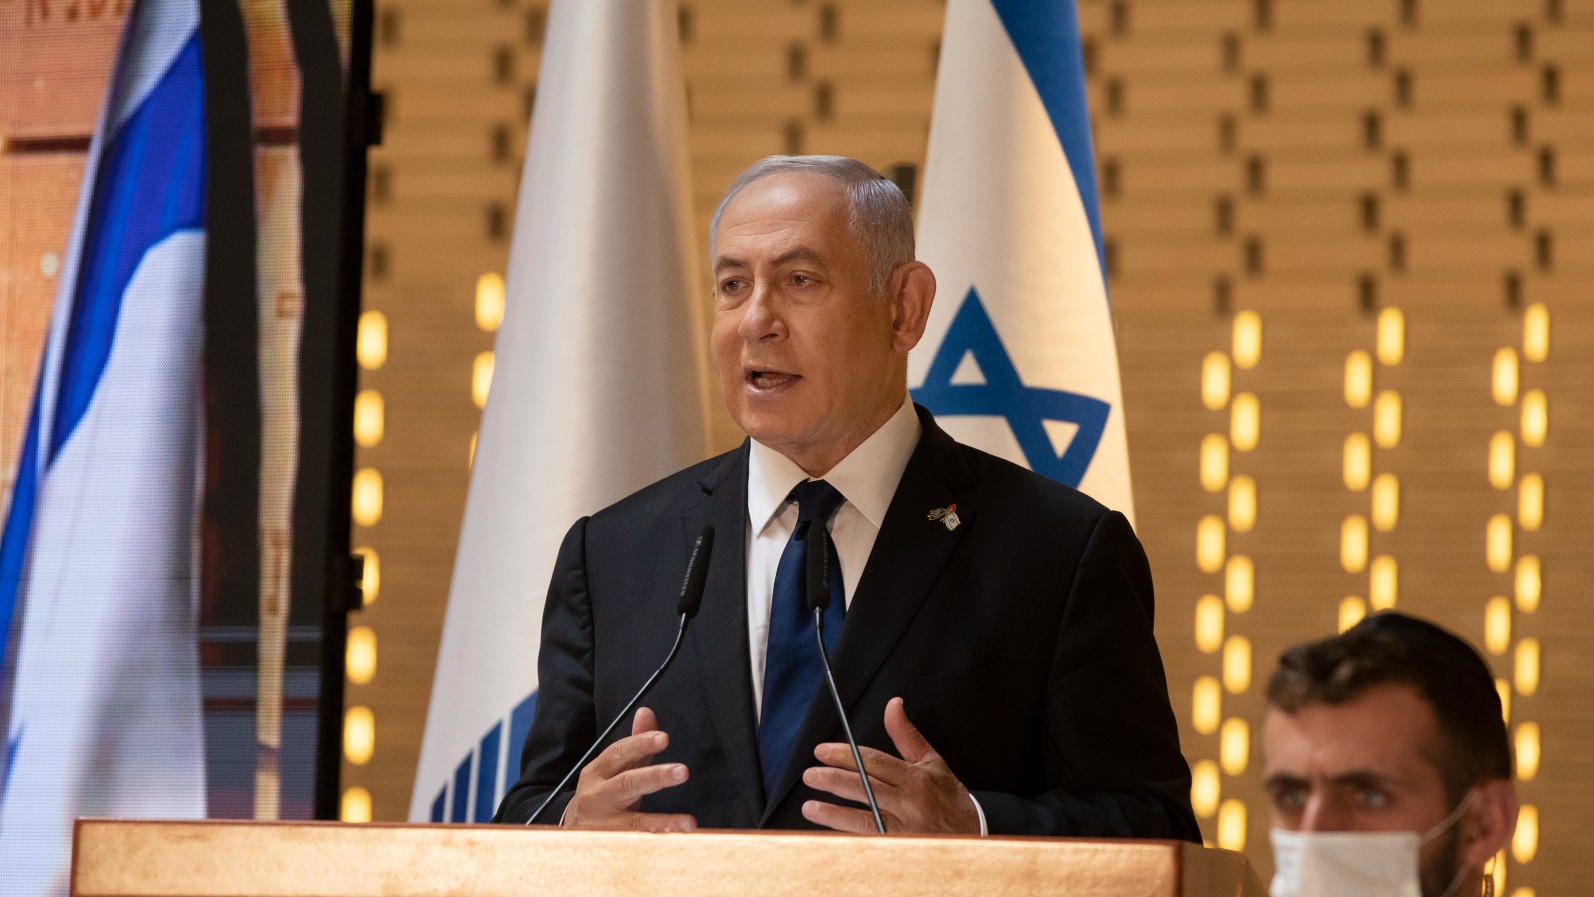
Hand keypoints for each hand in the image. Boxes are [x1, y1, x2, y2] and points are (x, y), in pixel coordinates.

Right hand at [562, 707, 696, 831]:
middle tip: (683, 771)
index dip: (640, 743)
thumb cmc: (601, 794)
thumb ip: (635, 745)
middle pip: (627, 784)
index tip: (664, 738)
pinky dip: (658, 841)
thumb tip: (646, 712)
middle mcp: (597, 796)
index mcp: (597, 772)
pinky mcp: (611, 846)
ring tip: (689, 823)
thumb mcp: (613, 768)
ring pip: (634, 822)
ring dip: (663, 822)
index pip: (618, 753)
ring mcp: (603, 825)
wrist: (573, 833)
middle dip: (655, 776)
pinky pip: (638, 844)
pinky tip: (679, 838)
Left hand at [800, 696, 979, 834]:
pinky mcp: (900, 847)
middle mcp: (909, 802)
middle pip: (864, 788)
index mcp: (915, 777)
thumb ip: (906, 734)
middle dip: (833, 780)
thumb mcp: (931, 761)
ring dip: (834, 814)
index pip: (873, 762)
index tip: (823, 752)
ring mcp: (904, 828)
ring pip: (864, 818)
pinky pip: (870, 840)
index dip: (845, 755)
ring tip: (810, 807)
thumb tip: (893, 705)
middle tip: (811, 774)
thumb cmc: (949, 796)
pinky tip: (830, 832)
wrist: (973, 833)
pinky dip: (849, 835)